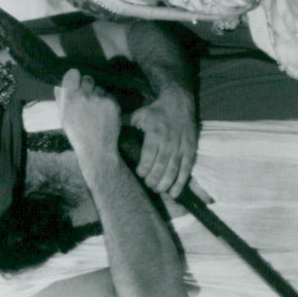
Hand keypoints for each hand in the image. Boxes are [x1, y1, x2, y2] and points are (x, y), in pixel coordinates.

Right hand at [56, 68, 120, 160]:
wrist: (96, 149)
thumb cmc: (77, 134)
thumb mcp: (63, 117)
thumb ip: (60, 99)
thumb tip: (58, 85)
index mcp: (69, 98)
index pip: (73, 73)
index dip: (75, 77)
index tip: (77, 82)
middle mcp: (84, 96)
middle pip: (88, 79)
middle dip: (88, 87)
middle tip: (88, 100)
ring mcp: (99, 98)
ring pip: (100, 88)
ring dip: (98, 96)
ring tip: (97, 111)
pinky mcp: (112, 103)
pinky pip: (109, 96)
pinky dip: (108, 103)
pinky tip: (105, 115)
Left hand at [129, 84, 196, 198]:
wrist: (179, 102)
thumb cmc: (156, 111)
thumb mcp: (139, 114)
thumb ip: (125, 125)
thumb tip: (107, 130)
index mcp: (154, 133)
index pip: (148, 156)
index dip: (143, 169)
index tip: (139, 174)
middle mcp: (168, 141)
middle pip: (160, 167)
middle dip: (152, 180)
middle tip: (148, 184)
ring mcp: (180, 147)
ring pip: (172, 171)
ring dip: (164, 184)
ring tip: (158, 190)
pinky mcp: (190, 150)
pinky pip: (186, 170)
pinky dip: (180, 183)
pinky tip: (174, 194)